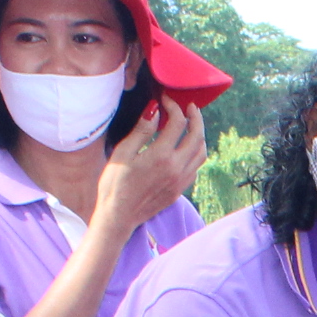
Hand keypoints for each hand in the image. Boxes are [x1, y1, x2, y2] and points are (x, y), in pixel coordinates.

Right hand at [94, 100, 205, 236]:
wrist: (118, 216)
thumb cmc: (115, 183)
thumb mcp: (123, 152)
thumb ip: (142, 130)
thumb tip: (155, 110)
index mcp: (161, 156)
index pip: (178, 123)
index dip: (174, 107)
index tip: (166, 100)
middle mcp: (176, 168)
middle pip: (197, 136)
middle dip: (196, 118)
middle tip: (190, 107)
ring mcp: (181, 181)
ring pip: (201, 153)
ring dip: (200, 136)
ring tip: (191, 125)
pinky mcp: (179, 190)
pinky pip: (196, 167)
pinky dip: (195, 153)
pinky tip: (185, 148)